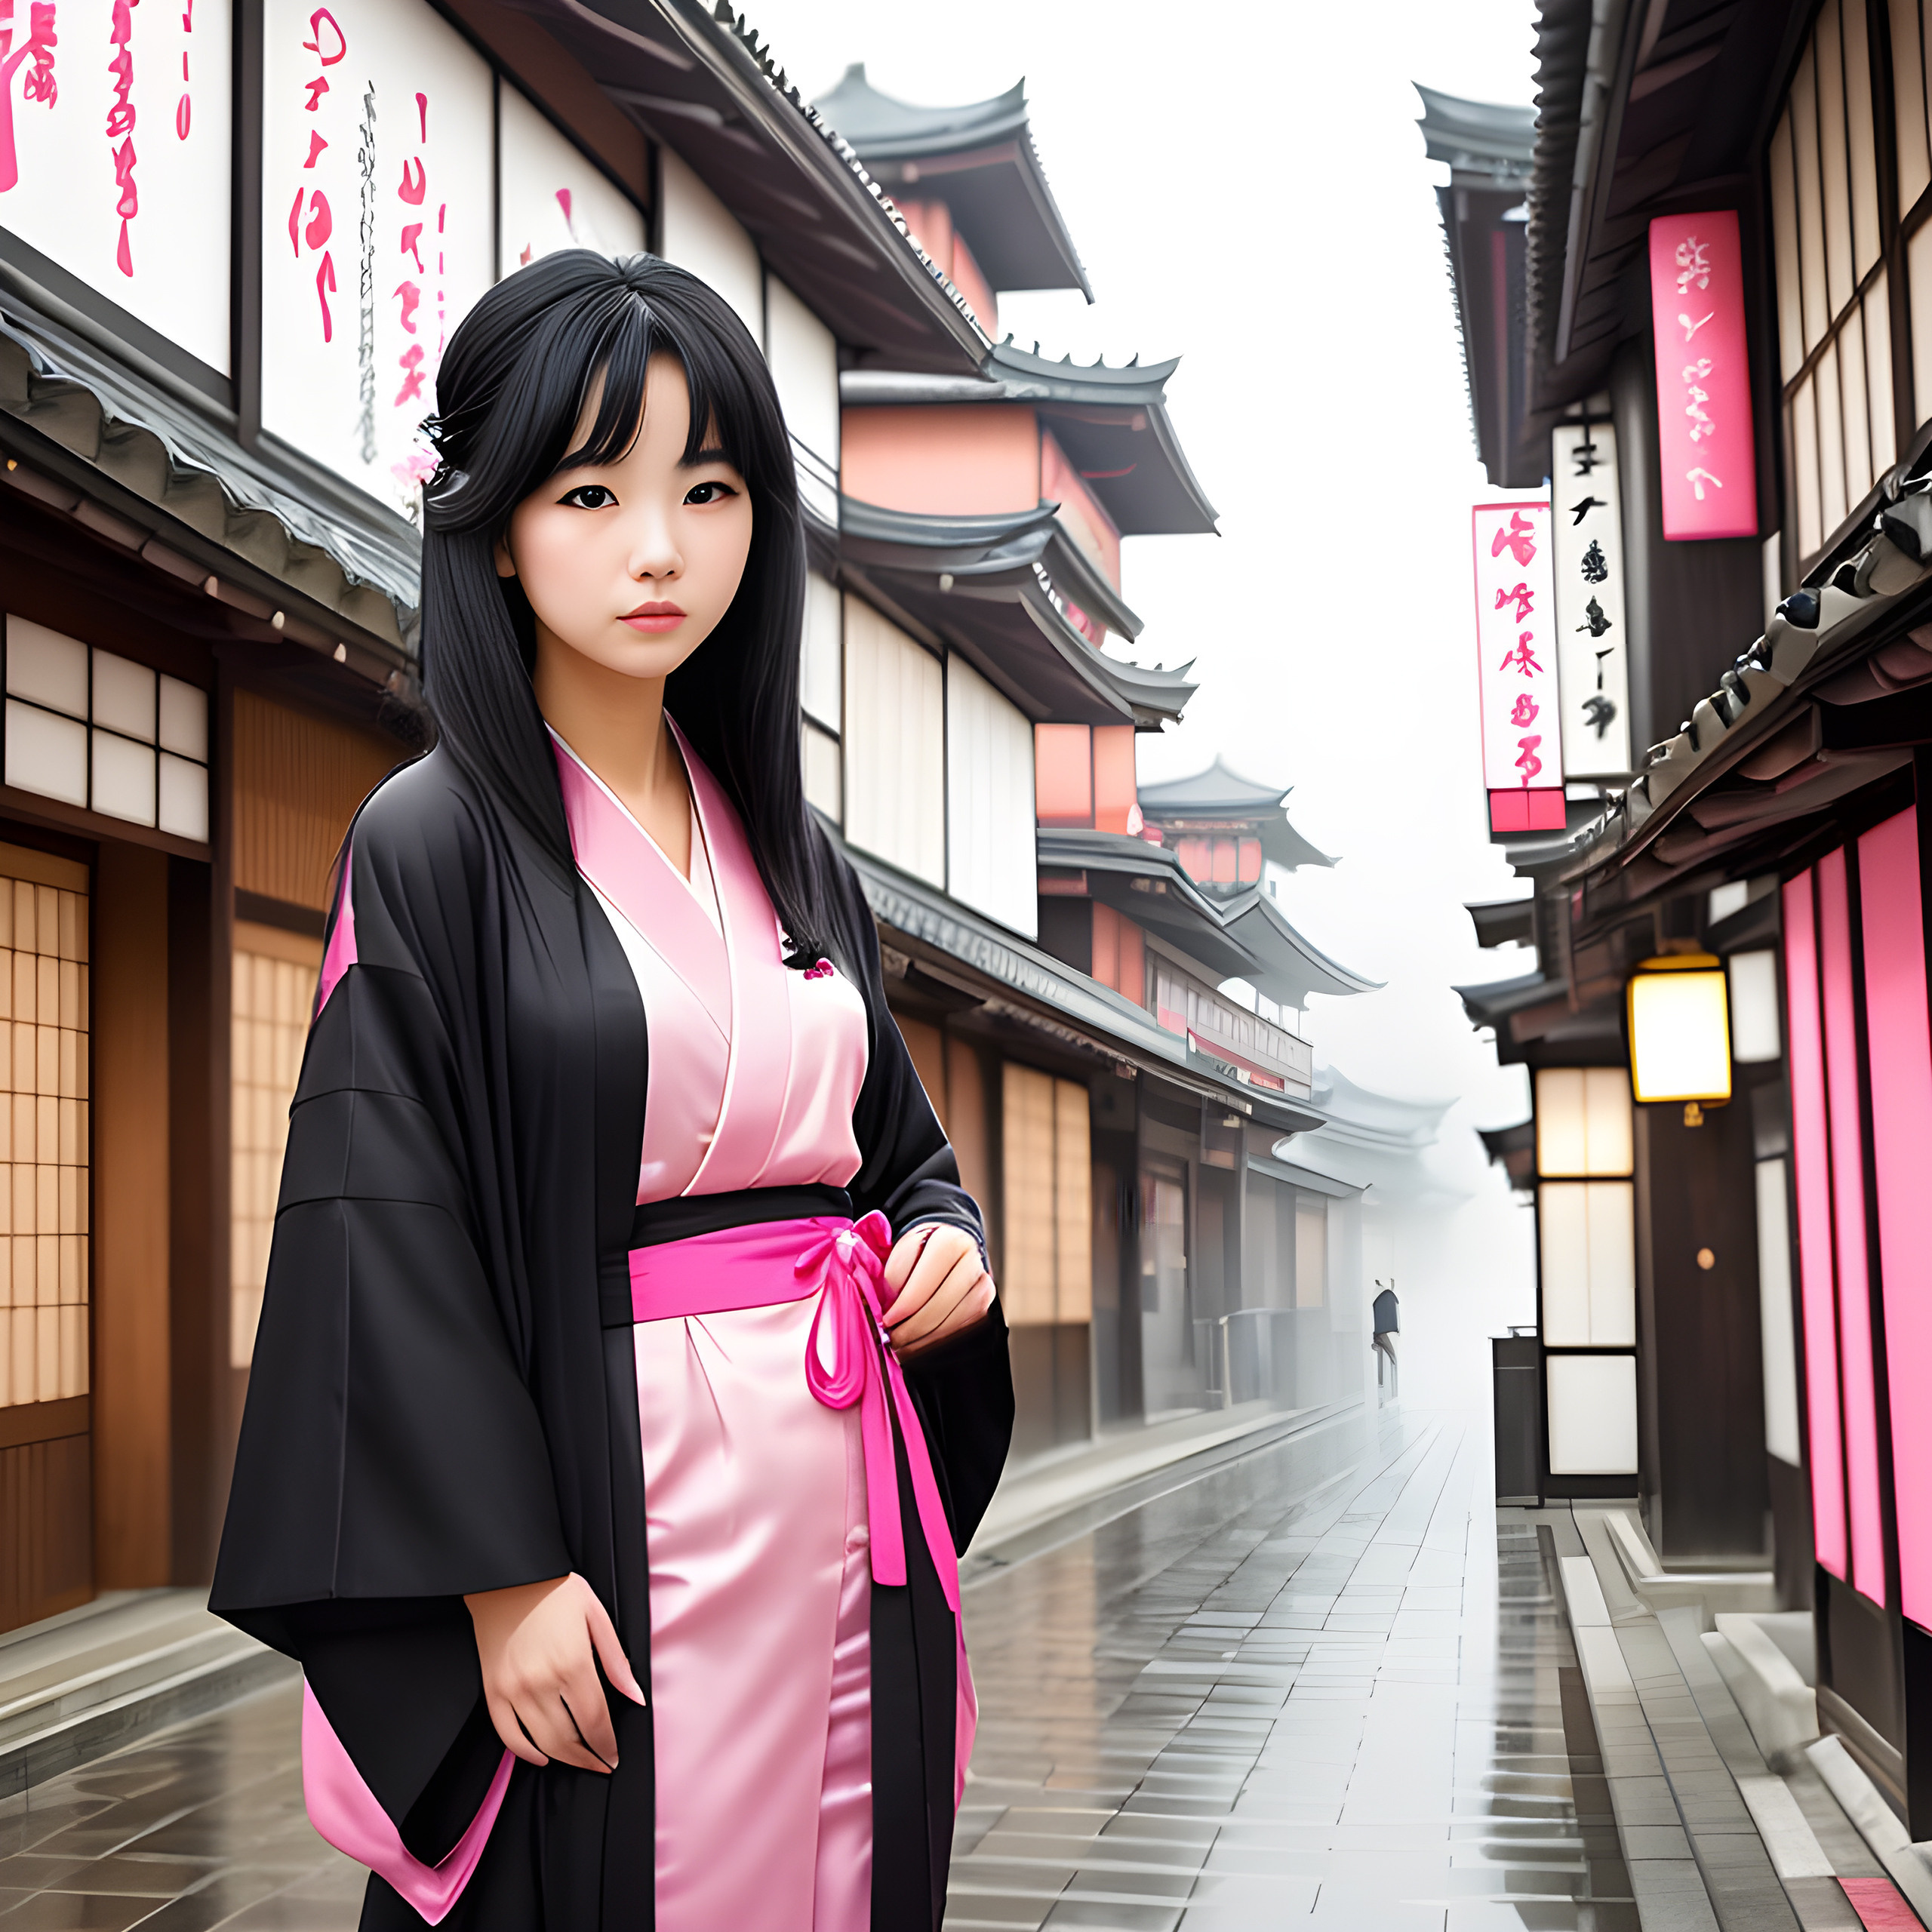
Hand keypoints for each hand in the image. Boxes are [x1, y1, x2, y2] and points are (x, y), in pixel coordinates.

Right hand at [464, 1572, 644, 1772]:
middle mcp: (542, 1682)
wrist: (507, 1576)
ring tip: (577, 1759)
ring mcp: (513, 1689)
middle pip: (568, 1739)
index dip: (606, 1745)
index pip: (595, 1721)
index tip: (613, 1755)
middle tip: (599, 1763)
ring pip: (540, 1742)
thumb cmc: (554, 1590)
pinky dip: (524, 1751)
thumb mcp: (596, 1615)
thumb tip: (636, 1696)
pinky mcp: (493, 1690)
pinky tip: (540, 1755)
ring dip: (562, 1758)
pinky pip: (507, 1734)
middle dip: (588, 1758)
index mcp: (573, 1663)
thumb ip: (616, 1661)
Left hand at [881, 1223, 994, 1355]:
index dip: (906, 1305)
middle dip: (914, 1327)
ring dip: (926, 1339)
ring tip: (903, 1346)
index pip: (928, 1280)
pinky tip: (920, 1345)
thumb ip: (894, 1278)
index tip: (887, 1320)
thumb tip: (889, 1309)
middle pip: (943, 1304)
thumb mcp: (901, 1254)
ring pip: (955, 1321)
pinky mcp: (985, 1305)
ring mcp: (983, 1285)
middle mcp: (972, 1262)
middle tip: (894, 1339)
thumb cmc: (920, 1253)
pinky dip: (939, 1341)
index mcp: (950, 1243)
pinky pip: (962, 1330)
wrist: (947, 1251)